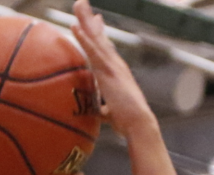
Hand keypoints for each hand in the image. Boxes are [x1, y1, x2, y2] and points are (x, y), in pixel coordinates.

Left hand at [72, 0, 157, 138]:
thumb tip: (99, 112)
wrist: (138, 124)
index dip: (99, 33)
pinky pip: (93, 51)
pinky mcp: (108, 72)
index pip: (105, 48)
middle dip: (90, 20)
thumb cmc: (127, 122)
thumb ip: (104, 109)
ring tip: (78, 5)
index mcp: (116, 71)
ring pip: (96, 39)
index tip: (95, 19)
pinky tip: (75, 27)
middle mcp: (116, 64)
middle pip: (100, 38)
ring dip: (86, 21)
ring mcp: (112, 66)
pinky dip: (84, 38)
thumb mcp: (112, 112)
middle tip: (82, 3)